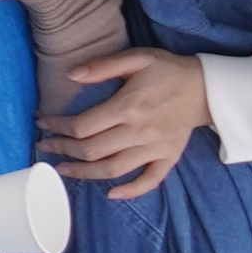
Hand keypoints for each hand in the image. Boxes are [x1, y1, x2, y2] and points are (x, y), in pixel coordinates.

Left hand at [46, 45, 210, 195]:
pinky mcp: (168, 157)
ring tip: (64, 170)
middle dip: (63, 151)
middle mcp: (140, 131)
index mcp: (129, 106)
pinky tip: (112, 194)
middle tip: (46, 148)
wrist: (207, 87)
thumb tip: (71, 75)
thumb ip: (103, 66)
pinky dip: (131, 191)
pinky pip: (149, 180)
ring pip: (113, 170)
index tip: (44, 124)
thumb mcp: (137, 58)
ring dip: (84, 174)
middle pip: (92, 151)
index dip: (58, 127)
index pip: (83, 126)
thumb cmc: (168, 70)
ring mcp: (155, 148)